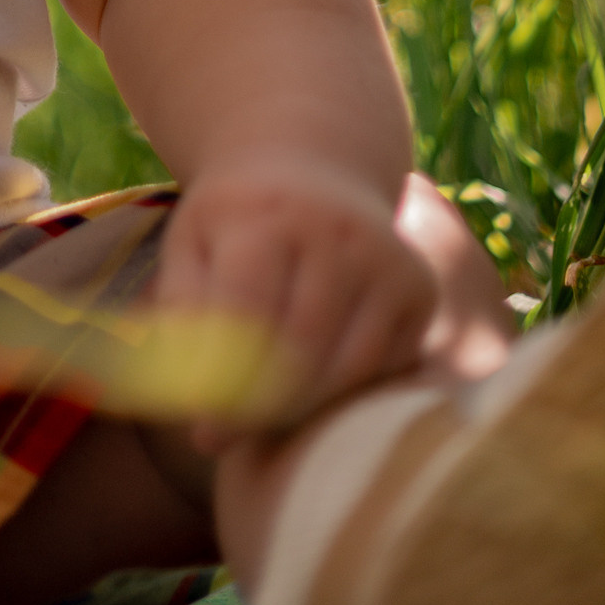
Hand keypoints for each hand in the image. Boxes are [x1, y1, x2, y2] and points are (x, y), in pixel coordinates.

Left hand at [156, 153, 435, 448]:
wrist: (311, 164)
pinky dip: (349, 390)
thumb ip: (184, 315)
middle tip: (236, 439)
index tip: (205, 434)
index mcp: (265, 215)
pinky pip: (386, 365)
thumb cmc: (236, 221)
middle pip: (304, 347)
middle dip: (266, 407)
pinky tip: (314, 386)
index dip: (227, 384)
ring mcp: (386, 257)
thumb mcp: (192, 246)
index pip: (250, 314)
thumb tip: (192, 404)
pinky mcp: (419, 287)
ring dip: (307, 407)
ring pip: (351, 366)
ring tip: (268, 417)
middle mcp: (335, 230)